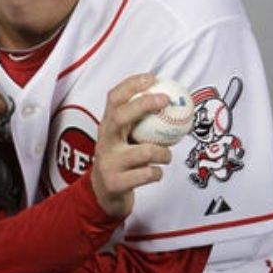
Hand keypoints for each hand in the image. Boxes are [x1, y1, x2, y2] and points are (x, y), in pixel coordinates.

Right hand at [91, 74, 171, 218]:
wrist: (102, 195)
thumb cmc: (121, 160)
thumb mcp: (123, 138)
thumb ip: (139, 123)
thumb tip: (170, 100)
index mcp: (107, 126)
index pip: (114, 99)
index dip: (131, 85)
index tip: (151, 77)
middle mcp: (105, 141)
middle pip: (120, 116)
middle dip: (143, 105)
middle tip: (165, 100)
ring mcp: (109, 162)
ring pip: (143, 151)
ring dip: (163, 153)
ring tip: (167, 155)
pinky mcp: (116, 183)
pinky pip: (147, 174)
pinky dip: (157, 173)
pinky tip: (156, 172)